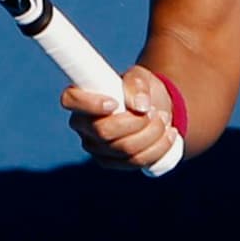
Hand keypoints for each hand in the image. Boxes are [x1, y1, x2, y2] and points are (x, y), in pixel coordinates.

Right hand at [63, 65, 182, 170]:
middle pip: (104, 131)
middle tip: (153, 111)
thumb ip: (137, 84)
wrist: (152, 110)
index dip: (90, 104)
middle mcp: (82, 126)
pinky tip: (169, 134)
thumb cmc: (139, 90)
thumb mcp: (140, 77)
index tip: (114, 102)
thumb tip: (140, 106)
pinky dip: (158, 148)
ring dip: (152, 134)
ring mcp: (96, 148)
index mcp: (80, 98)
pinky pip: (136, 162)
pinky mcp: (112, 163)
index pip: (70, 100)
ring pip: (124, 149)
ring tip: (163, 119)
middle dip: (136, 122)